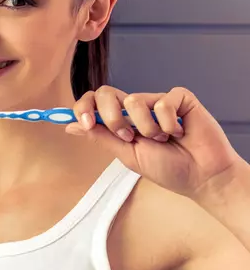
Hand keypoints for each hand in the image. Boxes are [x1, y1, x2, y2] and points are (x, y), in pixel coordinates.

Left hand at [67, 85, 243, 200]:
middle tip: (127, 137)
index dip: (83, 107)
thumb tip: (69, 126)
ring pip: (134, 99)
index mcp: (120, 121)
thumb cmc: (167, 168)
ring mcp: (157, 101)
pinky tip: (180, 132)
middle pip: (107, 92)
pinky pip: (163, 100)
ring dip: (146, 127)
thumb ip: (100, 137)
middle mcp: (136, 108)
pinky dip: (168, 122)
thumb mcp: (127, 155)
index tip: (84, 122)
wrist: (201, 176)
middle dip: (112, 118)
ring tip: (162, 139)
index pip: (93, 102)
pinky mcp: (180, 99)